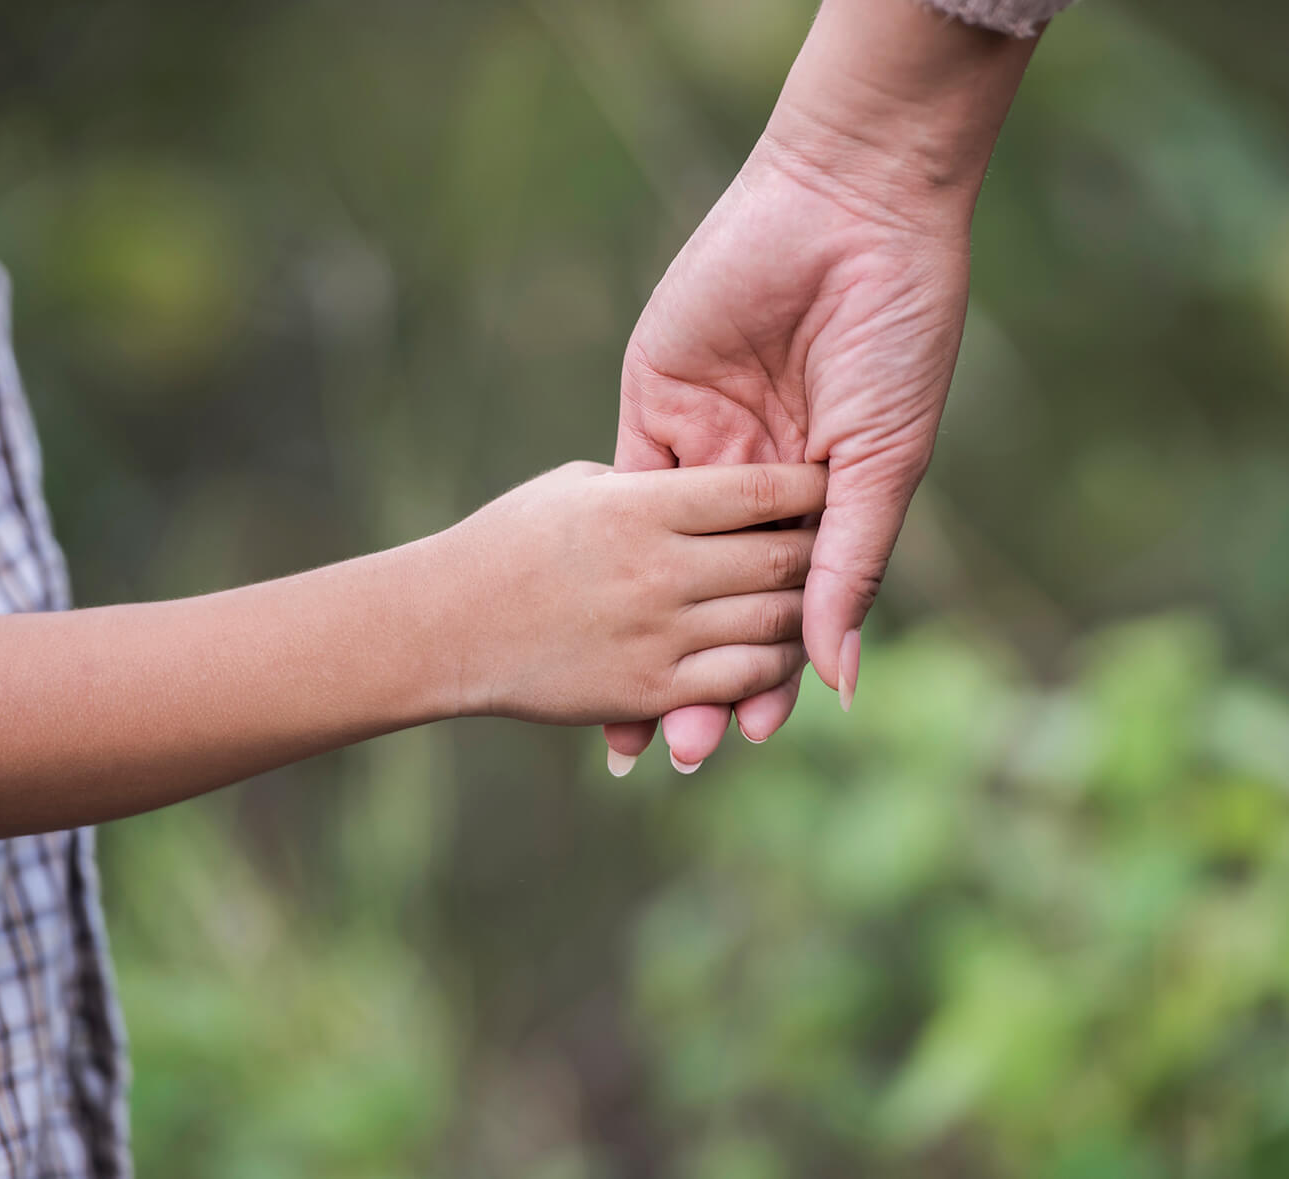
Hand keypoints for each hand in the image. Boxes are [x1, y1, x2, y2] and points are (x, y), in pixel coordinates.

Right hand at [441, 461, 825, 726]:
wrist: (447, 626)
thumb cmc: (509, 542)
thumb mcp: (579, 488)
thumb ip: (651, 483)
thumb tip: (718, 477)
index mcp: (641, 506)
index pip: (757, 487)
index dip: (810, 482)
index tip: (832, 476)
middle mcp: (659, 569)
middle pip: (781, 556)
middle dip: (822, 547)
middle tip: (842, 541)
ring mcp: (658, 634)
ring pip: (776, 622)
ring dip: (808, 611)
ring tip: (820, 599)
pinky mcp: (649, 690)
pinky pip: (743, 679)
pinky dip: (776, 668)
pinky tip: (781, 653)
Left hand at [606, 0, 1038, 769]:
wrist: (849, 213)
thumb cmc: (895, 336)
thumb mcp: (883, 463)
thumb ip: (850, 569)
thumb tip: (837, 680)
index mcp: (823, 502)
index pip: (787, 609)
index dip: (767, 677)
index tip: (750, 741)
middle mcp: (759, 488)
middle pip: (719, 603)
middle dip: (700, 675)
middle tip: (681, 752)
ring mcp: (703, 452)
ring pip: (665, 567)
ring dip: (650, 637)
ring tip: (632, 716)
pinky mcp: (653, 409)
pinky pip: (625, 495)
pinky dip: (611, 557)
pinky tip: (601, 617)